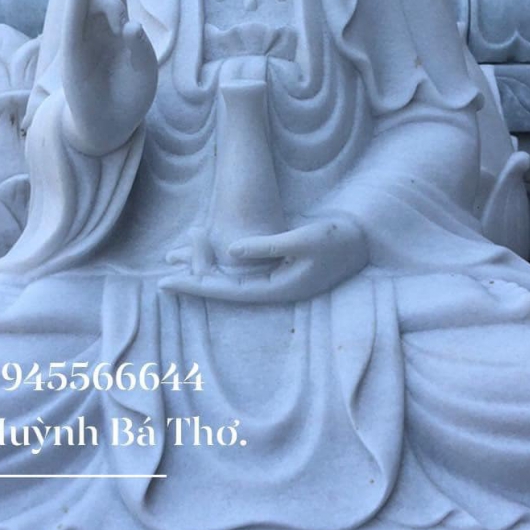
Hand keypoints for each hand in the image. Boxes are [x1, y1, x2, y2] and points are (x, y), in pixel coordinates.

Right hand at [61, 0, 157, 156]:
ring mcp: (84, 39)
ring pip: (86, 0)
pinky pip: (73, 24)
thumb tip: (131, 27)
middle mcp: (96, 27)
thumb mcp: (145, 71)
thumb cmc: (128, 96)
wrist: (109, 130)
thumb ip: (140, 49)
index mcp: (115, 26)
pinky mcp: (73, 58)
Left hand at [160, 214, 368, 303]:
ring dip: (206, 265)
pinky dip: (221, 259)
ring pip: (230, 277)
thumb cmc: (339, 239)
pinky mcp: (277, 266)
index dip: (194, 285)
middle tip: (164, 263)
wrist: (364, 238)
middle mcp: (272, 288)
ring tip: (176, 254)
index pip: (226, 291)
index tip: (165, 282)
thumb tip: (231, 250)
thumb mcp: (304, 239)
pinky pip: (241, 267)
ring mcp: (275, 279)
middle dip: (194, 274)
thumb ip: (268, 246)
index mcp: (277, 289)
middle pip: (224, 286)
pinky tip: (207, 249)